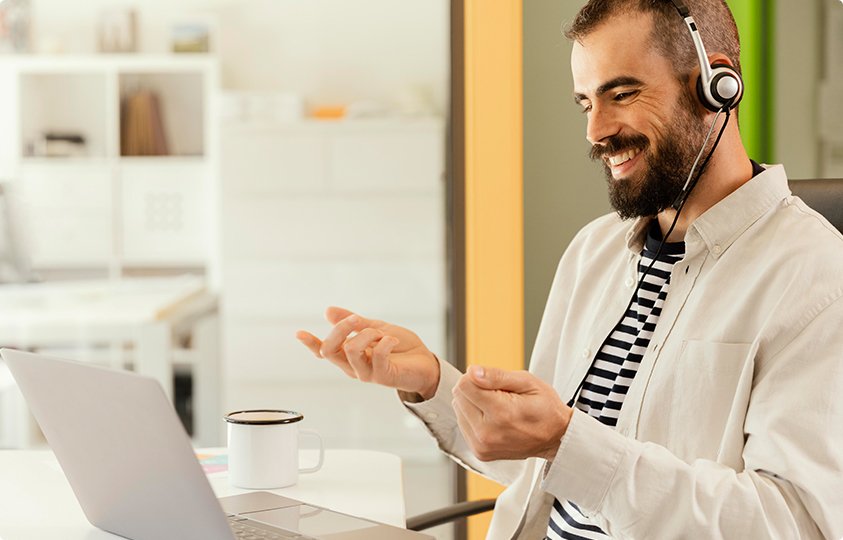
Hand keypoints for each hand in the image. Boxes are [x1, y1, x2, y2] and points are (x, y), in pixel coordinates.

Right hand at [296, 306, 440, 398]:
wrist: (426, 362)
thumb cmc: (401, 347)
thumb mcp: (375, 328)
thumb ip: (353, 323)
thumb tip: (328, 311)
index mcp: (349, 354)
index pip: (324, 352)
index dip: (310, 343)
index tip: (299, 332)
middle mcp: (354, 366)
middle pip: (330, 351)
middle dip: (340, 329)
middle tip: (356, 319)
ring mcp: (367, 373)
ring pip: (351, 352)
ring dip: (366, 335)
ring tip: (381, 333)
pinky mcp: (384, 376)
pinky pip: (377, 357)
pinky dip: (385, 342)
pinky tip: (392, 340)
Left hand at [452, 366, 571, 461]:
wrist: (556, 438)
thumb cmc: (545, 407)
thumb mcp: (527, 382)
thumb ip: (497, 375)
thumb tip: (472, 372)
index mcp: (501, 413)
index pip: (464, 385)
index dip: (477, 377)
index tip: (495, 382)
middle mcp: (488, 433)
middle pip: (458, 396)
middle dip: (475, 389)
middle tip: (500, 396)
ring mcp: (482, 446)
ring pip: (458, 410)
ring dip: (473, 404)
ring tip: (498, 408)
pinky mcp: (480, 452)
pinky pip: (463, 425)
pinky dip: (475, 418)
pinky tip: (494, 419)